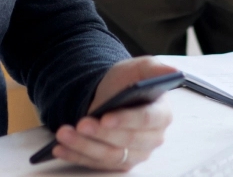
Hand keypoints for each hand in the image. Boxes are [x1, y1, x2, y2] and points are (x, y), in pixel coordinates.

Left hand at [51, 57, 174, 170]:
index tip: (105, 117)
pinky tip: (60, 147)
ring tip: (64, 133)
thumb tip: (172, 71)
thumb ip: (155, 69)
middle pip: (125, 142)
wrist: (111, 93)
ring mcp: (134, 154)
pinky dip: (76, 155)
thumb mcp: (141, 67)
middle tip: (81, 123)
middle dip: (100, 134)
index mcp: (161, 114)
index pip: (145, 120)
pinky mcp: (117, 163)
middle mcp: (151, 139)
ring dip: (84, 146)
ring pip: (109, 156)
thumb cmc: (128, 80)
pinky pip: (95, 164)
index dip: (125, 120)